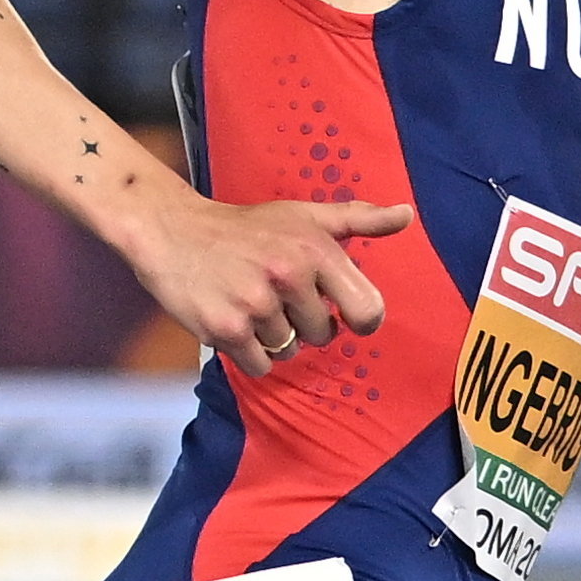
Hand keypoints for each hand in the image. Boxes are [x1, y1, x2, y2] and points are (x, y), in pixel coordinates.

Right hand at [122, 186, 416, 373]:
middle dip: (304, 323)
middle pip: (323, 335)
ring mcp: (256, 305)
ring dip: (273, 337)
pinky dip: (249, 353)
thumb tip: (407, 215)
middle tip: (274, 295)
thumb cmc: (246, 227)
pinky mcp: (226, 330)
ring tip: (249, 303)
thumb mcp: (304, 215)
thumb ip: (358, 218)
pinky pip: (260, 365)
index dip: (358, 320)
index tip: (339, 313)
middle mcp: (289, 275)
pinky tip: (234, 320)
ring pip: (289, 351)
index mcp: (316, 249)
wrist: (173, 232)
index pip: (368, 311)